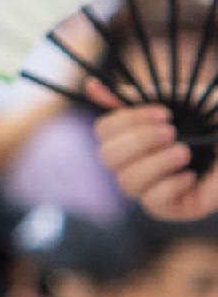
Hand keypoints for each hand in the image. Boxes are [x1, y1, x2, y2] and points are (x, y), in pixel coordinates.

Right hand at [97, 104, 217, 220]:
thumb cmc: (213, 124)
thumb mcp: (180, 101)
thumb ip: (139, 96)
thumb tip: (91, 87)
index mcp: (131, 136)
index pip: (103, 130)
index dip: (127, 120)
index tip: (164, 113)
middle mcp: (133, 164)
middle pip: (107, 156)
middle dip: (139, 141)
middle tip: (172, 132)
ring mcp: (148, 188)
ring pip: (126, 181)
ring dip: (156, 163)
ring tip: (185, 152)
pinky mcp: (169, 209)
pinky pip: (152, 202)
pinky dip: (170, 186)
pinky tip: (190, 175)